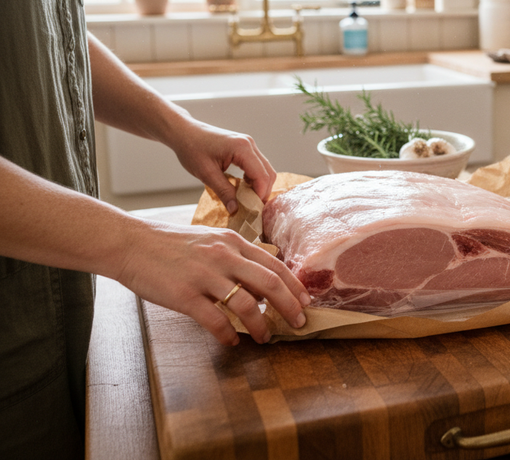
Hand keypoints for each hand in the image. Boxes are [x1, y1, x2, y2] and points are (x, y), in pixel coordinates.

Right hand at [118, 220, 310, 344]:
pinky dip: (227, 334)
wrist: (132, 244)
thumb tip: (259, 286)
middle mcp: (223, 256)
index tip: (306, 301)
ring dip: (260, 325)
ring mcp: (204, 275)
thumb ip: (235, 258)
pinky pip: (214, 320)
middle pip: (269, 283)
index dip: (294, 285)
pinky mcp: (185, 295)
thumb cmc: (171, 244)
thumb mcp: (210, 241)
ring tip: (265, 338)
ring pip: (246, 304)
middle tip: (299, 323)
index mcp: (232, 242)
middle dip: (289, 306)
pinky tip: (231, 341)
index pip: (274, 264)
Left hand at [167, 119, 276, 213]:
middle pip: (268, 173)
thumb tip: (236, 210)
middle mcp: (250, 145)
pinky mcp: (245, 147)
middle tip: (252, 208)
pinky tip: (244, 187)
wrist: (184, 132)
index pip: (262, 176)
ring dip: (259, 185)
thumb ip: (224, 192)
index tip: (252, 210)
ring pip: (265, 169)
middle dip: (262, 192)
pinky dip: (254, 178)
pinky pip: (257, 165)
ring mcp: (248, 145)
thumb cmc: (192, 149)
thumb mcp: (206, 174)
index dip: (260, 195)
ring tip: (247, 200)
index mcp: (242, 148)